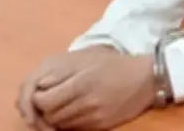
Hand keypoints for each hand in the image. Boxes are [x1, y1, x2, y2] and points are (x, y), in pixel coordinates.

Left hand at [17, 46, 154, 129]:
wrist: (147, 78)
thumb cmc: (116, 65)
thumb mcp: (88, 60)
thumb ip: (63, 72)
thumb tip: (40, 85)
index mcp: (81, 82)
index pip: (43, 100)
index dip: (37, 98)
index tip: (43, 92)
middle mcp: (86, 101)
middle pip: (49, 115)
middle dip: (45, 109)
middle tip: (52, 99)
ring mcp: (94, 116)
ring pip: (61, 124)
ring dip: (57, 117)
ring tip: (65, 104)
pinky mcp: (101, 125)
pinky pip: (76, 128)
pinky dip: (71, 122)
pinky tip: (78, 110)